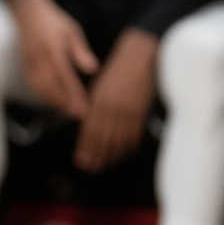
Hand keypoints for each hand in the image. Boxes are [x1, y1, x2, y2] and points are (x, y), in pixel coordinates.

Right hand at [12, 0, 97, 118]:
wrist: (27, 10)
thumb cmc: (53, 20)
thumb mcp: (72, 31)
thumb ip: (81, 52)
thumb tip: (92, 70)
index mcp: (54, 48)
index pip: (66, 77)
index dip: (75, 94)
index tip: (84, 107)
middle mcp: (40, 57)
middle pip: (52, 86)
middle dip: (64, 103)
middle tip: (76, 115)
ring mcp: (30, 61)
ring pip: (40, 87)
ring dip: (52, 102)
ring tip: (65, 112)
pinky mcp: (24, 63)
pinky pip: (32, 83)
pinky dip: (41, 95)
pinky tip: (50, 101)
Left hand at [73, 32, 155, 171]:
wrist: (142, 56)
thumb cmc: (119, 70)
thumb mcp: (100, 86)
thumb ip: (94, 106)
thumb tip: (87, 124)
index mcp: (99, 100)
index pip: (89, 130)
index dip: (85, 147)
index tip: (80, 160)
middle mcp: (113, 108)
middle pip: (103, 139)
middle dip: (95, 156)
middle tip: (90, 169)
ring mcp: (129, 111)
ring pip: (118, 140)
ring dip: (110, 156)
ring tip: (104, 166)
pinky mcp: (143, 112)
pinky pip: (134, 135)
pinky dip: (128, 147)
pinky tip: (123, 155)